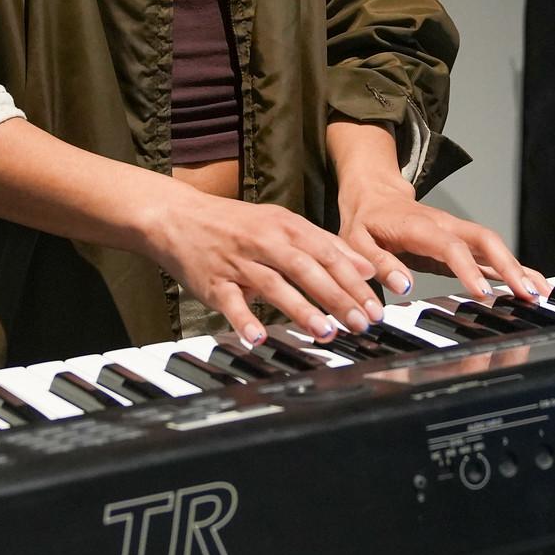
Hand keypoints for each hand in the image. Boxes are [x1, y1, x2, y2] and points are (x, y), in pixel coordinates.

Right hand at [140, 187, 386, 347]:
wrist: (178, 216)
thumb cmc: (236, 225)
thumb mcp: (281, 225)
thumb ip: (323, 245)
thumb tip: (365, 268)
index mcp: (285, 226)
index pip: (327, 254)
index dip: (354, 281)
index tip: (376, 306)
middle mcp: (264, 241)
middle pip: (307, 269)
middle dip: (337, 297)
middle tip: (361, 323)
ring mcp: (238, 262)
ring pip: (274, 285)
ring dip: (301, 309)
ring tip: (325, 332)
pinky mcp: (213, 282)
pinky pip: (231, 303)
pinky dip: (244, 320)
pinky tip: (259, 337)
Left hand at [337, 174, 549, 304]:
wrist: (374, 195)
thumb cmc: (365, 222)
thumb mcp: (355, 241)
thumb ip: (378, 262)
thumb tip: (403, 284)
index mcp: (419, 226)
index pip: (450, 246)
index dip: (468, 269)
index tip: (483, 293)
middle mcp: (445, 226)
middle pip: (484, 240)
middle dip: (509, 266)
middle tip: (527, 294)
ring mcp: (457, 232)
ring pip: (494, 246)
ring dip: (518, 268)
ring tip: (541, 293)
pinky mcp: (462, 243)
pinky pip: (491, 255)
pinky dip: (513, 270)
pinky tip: (530, 286)